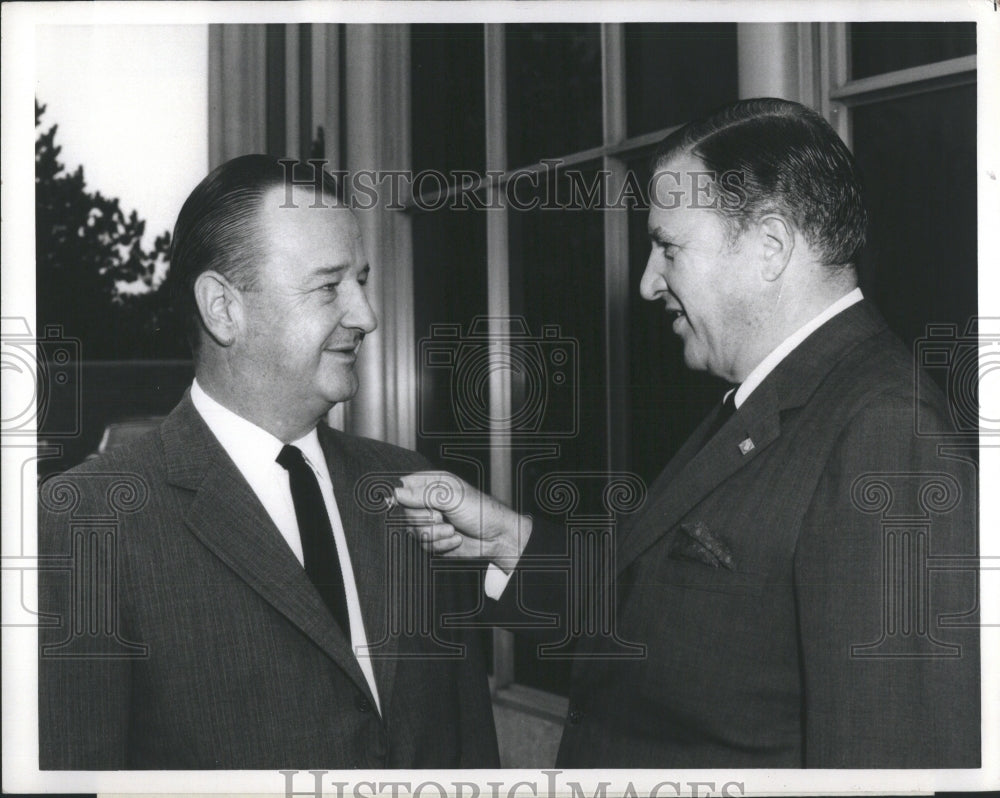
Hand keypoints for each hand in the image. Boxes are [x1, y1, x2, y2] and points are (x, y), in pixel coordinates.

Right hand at [393, 472, 530, 571]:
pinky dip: (441, 545)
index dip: (401, 497)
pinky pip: (424, 545)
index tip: (408, 504)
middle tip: (441, 517)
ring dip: (435, 534)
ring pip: (413, 531)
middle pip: (405, 512)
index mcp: (432, 484)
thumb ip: (424, 494)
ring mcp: (430, 522)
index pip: (403, 486)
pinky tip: (456, 539)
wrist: (497, 538)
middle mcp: (428, 502)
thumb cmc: (481, 511)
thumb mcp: (453, 498)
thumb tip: (397, 492)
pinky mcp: (434, 539)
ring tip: (453, 529)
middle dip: (424, 519)